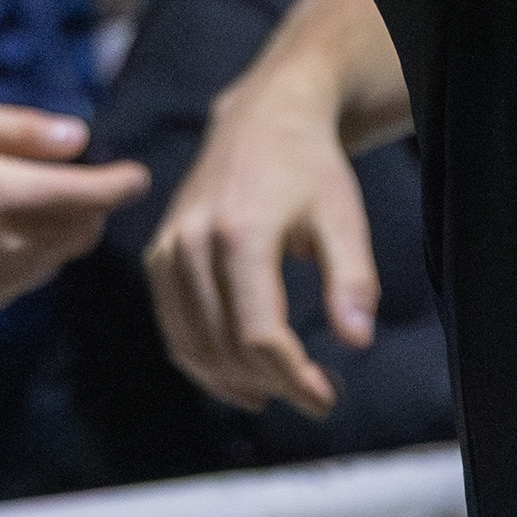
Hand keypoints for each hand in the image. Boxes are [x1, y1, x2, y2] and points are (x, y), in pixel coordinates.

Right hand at [0, 97, 148, 323]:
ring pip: (54, 265)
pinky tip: (3, 242)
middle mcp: (6, 247)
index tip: (135, 174)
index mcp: (9, 197)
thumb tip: (79, 139)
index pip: (95, 196)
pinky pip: (16, 288)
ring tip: (42, 210)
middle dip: (93, 211)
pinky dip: (27, 266)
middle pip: (82, 235)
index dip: (124, 183)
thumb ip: (21, 132)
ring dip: (62, 238)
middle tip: (82, 185)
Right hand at [144, 68, 381, 417]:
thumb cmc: (310, 168)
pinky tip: (236, 375)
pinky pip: (173, 327)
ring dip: (231, 382)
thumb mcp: (344, 216)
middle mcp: (192, 244)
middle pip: (223, 346)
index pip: (258, 333)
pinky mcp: (158, 255)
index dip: (292, 377)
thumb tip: (358, 341)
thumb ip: (353, 278)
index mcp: (240, 234)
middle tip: (310, 394)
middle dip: (269, 383)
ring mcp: (168, 250)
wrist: (263, 119)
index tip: (325, 398)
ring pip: (190, 345)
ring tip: (275, 393)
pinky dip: (201, 360)